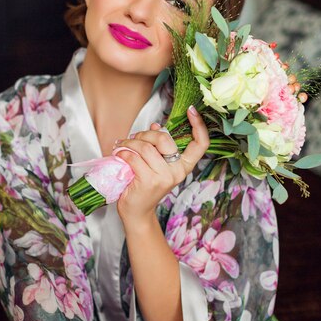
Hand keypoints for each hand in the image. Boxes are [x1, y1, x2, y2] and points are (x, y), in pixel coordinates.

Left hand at [114, 105, 208, 222]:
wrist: (136, 211)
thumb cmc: (145, 185)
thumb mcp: (156, 164)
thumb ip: (158, 145)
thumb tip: (156, 126)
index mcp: (184, 165)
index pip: (201, 144)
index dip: (199, 125)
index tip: (191, 110)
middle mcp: (178, 171)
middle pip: (165, 138)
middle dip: (145, 134)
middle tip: (133, 139)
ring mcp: (164, 177)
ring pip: (145, 147)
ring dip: (129, 143)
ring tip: (121, 146)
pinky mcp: (149, 180)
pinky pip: (133, 157)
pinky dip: (123, 153)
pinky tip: (119, 155)